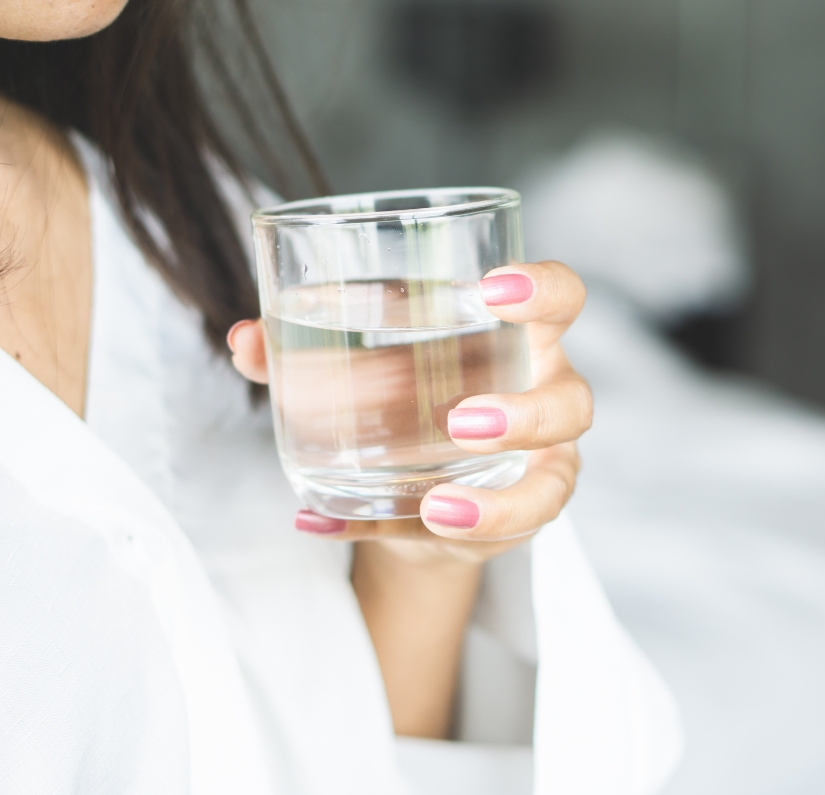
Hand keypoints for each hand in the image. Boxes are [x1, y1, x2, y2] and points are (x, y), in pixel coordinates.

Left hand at [228, 261, 589, 564]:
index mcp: (518, 338)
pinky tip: (348, 528)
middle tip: (461, 423)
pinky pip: (490, 542)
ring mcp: (538, 467)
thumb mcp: (361, 364)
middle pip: (574, 401)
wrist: (418, 487)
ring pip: (553, 484)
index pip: (561, 298)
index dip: (543, 290)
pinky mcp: (507, 523)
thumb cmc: (403, 401)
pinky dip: (419, 538)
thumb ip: (300, 353)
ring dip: (500, 502)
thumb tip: (244, 340)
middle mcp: (543, 399)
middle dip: (526, 414)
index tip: (492, 288)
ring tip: (438, 508)